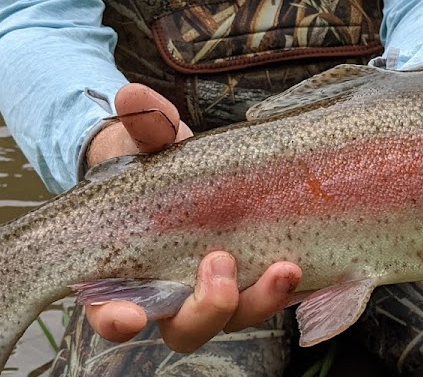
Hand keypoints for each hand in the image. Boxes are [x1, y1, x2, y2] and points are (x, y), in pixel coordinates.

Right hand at [84, 83, 302, 351]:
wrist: (192, 159)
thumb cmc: (150, 158)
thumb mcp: (143, 139)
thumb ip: (143, 123)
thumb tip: (132, 95)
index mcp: (124, 273)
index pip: (110, 313)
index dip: (117, 321)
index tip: (130, 316)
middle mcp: (172, 293)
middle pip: (186, 328)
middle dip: (208, 309)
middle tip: (221, 263)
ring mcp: (216, 290)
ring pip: (237, 316)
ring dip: (263, 300)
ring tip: (287, 266)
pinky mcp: (256, 275)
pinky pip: (275, 296)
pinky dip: (292, 289)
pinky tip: (312, 267)